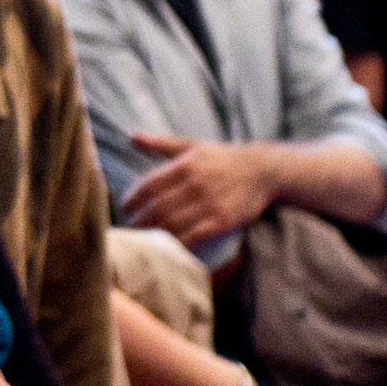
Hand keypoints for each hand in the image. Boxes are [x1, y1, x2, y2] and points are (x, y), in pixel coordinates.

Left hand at [121, 135, 277, 246]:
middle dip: (141, 221)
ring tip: (144, 240)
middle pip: (158, 208)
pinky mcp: (222, 221)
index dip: (133, 199)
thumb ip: (160, 143)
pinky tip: (169, 249)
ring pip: (174, 224)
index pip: (150, 185)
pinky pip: (194, 236)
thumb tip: (132, 136)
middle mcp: (194, 185)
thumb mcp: (192, 145)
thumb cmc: (222, 157)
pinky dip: (179, 244)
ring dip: (155, 234)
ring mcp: (209, 204)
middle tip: (130, 229)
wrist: (262, 171)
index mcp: (184, 166)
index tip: (124, 208)